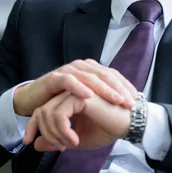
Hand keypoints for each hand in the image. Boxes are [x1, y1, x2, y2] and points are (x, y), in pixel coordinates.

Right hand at [14, 59, 136, 116]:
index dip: (126, 87)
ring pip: (90, 77)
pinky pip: (69, 81)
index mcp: (91, 70)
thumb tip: (124, 105)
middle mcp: (82, 67)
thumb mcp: (85, 101)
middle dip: (120, 89)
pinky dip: (79, 88)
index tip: (138, 101)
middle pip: (105, 75)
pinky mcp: (55, 77)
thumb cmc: (62, 102)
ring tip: (116, 100)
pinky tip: (89, 96)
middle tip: (131, 103)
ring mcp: (68, 70)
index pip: (113, 76)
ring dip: (105, 89)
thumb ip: (101, 99)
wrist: (33, 102)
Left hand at [24, 91, 130, 151]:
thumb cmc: (107, 129)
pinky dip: (62, 131)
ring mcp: (75, 92)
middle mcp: (70, 92)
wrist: (129, 125)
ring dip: (55, 135)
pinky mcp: (81, 96)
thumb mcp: (78, 139)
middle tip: (62, 148)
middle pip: (42, 111)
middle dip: (46, 134)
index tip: (31, 143)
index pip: (42, 110)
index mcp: (68, 99)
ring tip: (70, 145)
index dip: (34, 127)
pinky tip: (74, 140)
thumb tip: (36, 145)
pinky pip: (58, 114)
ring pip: (47, 113)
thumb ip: (56, 140)